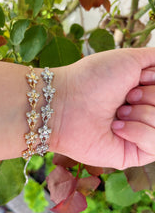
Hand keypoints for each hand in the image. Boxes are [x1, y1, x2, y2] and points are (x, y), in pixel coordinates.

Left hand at [52, 48, 154, 168]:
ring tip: (117, 111)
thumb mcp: (131, 59)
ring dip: (142, 113)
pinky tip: (116, 127)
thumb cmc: (93, 78)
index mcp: (144, 91)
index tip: (139, 77)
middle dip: (149, 95)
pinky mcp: (133, 154)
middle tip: (125, 95)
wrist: (66, 102)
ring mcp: (140, 133)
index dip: (154, 81)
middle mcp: (144, 111)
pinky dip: (137, 131)